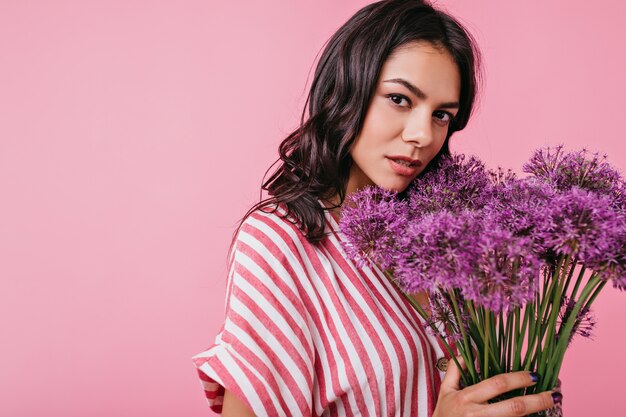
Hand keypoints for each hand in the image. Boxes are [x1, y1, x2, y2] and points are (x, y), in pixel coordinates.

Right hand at [433, 357, 561, 416]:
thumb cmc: (442, 415)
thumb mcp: (444, 390)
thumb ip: (455, 370)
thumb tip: (469, 350)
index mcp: (466, 397)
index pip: (497, 384)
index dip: (518, 378)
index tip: (534, 375)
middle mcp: (476, 414)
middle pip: (514, 407)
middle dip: (538, 401)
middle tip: (555, 394)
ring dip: (536, 415)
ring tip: (552, 406)